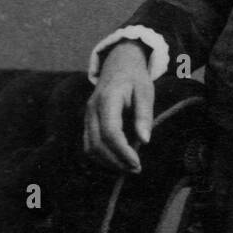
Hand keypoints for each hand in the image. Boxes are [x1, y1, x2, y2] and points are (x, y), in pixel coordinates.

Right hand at [83, 40, 153, 173]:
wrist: (118, 63)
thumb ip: (144, 115)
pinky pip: (89, 144)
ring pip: (90, 147)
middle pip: (97, 143)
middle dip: (116, 161)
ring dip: (108, 162)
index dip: (122, 151)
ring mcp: (87, 116)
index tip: (137, 163)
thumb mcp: (145, 91)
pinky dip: (101, 156)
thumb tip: (144, 141)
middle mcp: (92, 109)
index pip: (110, 131)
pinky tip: (118, 160)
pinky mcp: (88, 121)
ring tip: (128, 168)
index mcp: (107, 99)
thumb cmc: (135, 78)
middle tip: (136, 169)